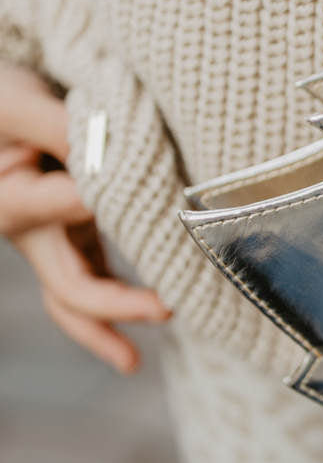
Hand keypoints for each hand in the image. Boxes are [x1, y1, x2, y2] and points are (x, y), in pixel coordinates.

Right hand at [0, 63, 170, 372]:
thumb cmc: (3, 100)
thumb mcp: (21, 102)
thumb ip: (63, 127)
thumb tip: (119, 152)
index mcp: (13, 200)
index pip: (73, 206)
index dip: (115, 201)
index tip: (161, 191)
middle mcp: (30, 229)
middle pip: (69, 285)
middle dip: (116, 306)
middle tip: (167, 309)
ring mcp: (51, 236)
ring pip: (76, 296)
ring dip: (108, 326)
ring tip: (133, 363)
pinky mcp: (72, 230)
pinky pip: (92, 277)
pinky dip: (118, 300)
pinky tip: (155, 313)